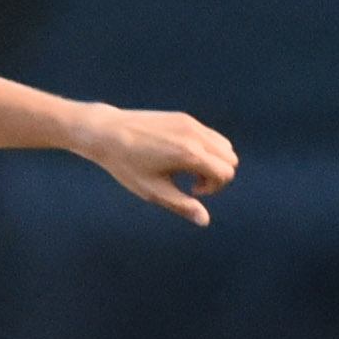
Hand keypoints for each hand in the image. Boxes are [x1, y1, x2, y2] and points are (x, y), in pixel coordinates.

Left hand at [72, 104, 235, 225]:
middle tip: (191, 182)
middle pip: (230, 158)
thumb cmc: (127, 165)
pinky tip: (180, 156)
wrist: (107, 132)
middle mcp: (195, 135)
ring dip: (214, 161)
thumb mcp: (154, 191)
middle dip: (217, 174)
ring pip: (223, 145)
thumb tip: (205, 221)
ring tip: (187, 169)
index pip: (226, 172)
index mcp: (190, 154)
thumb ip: (182, 205)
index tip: (191, 191)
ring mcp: (191, 123)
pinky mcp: (183, 117)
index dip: (213, 188)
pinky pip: (209, 135)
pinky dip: (206, 148)